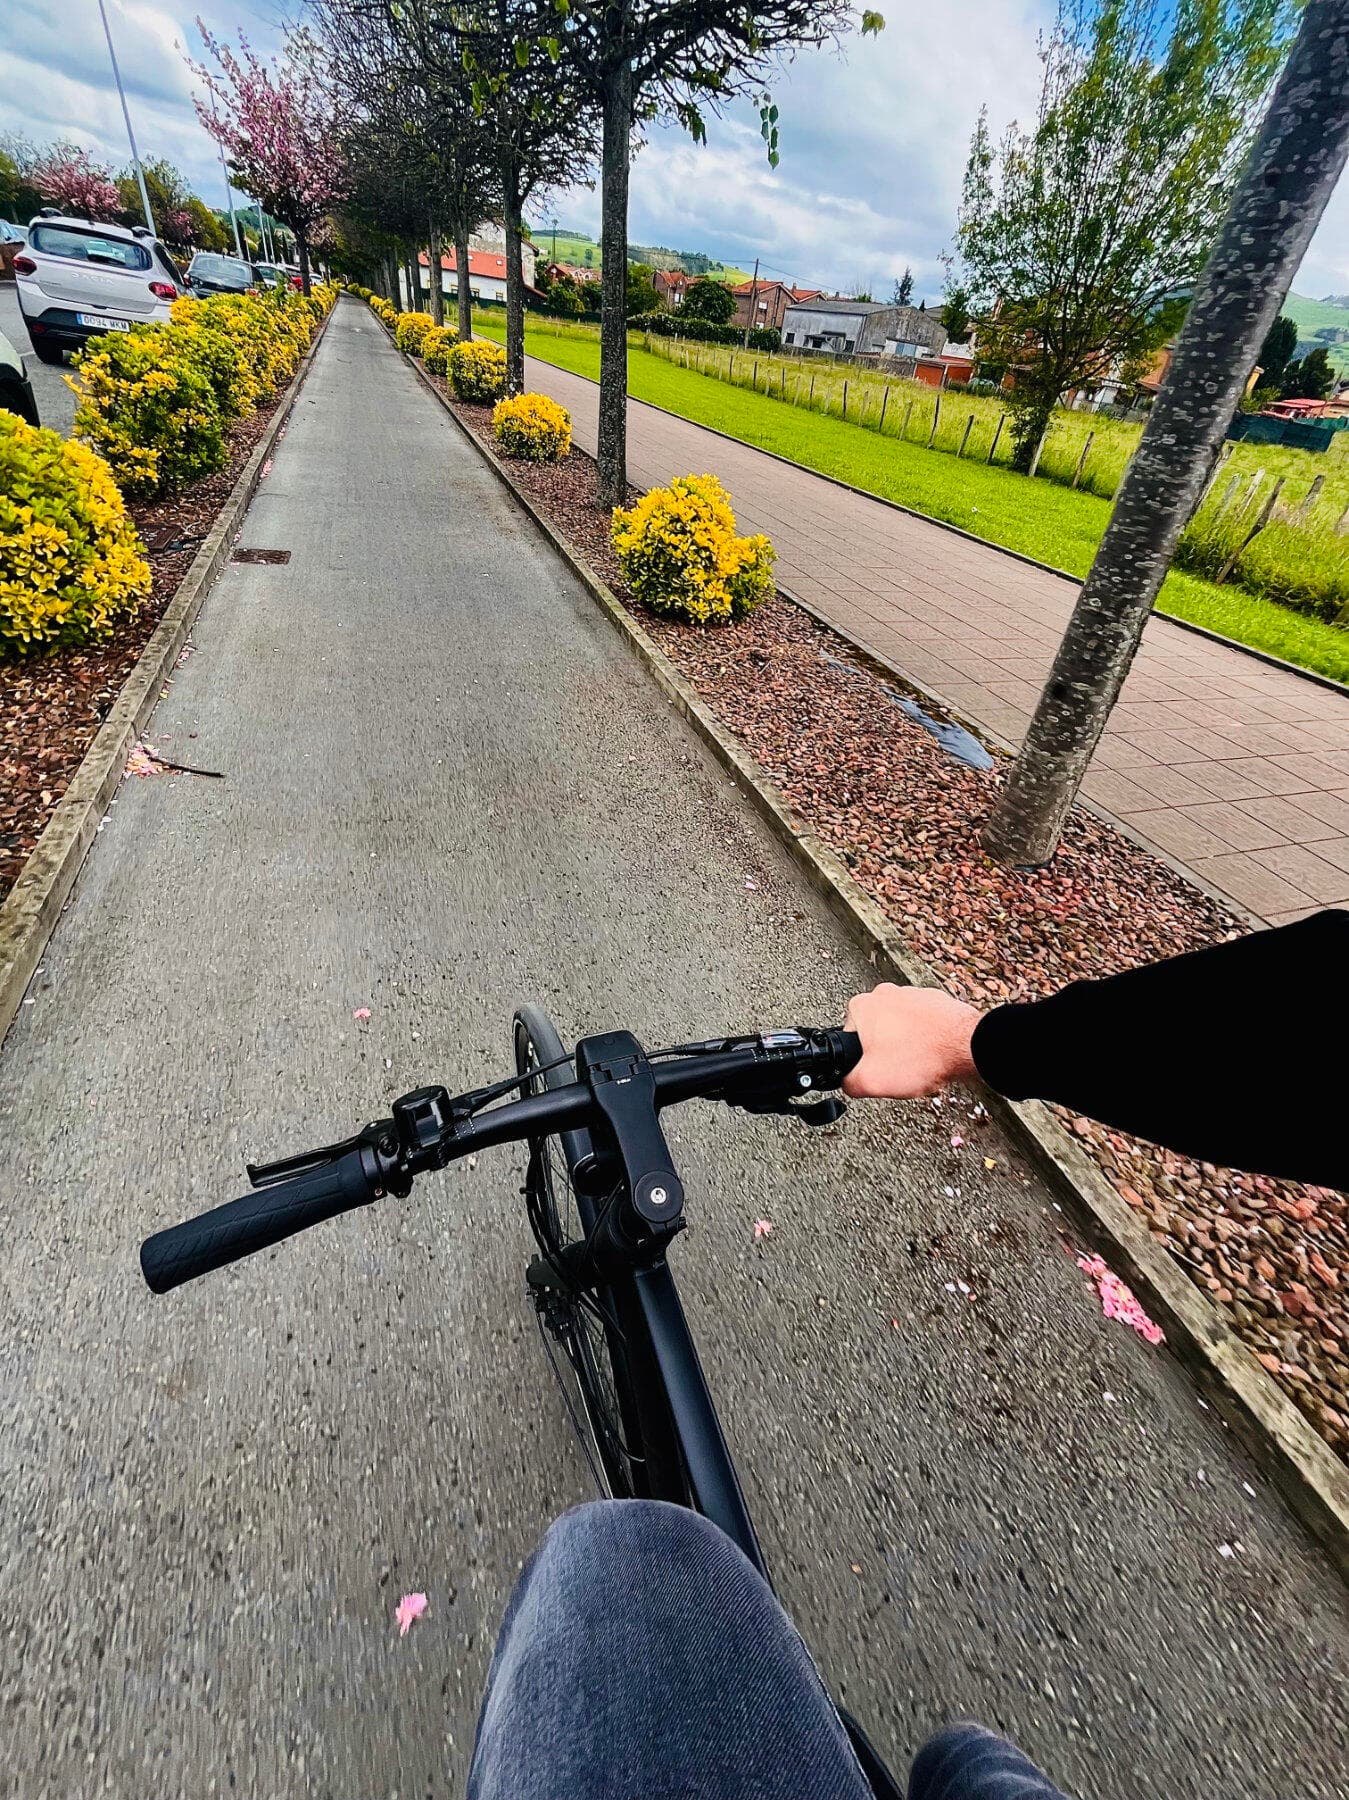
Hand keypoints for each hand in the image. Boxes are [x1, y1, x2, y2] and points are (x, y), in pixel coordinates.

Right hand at [842, 983, 981, 1100]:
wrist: (967, 1046)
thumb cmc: (923, 1056)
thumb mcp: (870, 1081)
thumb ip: (848, 1083)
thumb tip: (847, 1082)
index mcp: (862, 1006)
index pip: (850, 1039)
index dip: (862, 1060)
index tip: (878, 1069)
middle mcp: (885, 994)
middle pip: (876, 1033)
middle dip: (886, 1052)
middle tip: (899, 1068)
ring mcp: (913, 994)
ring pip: (900, 1029)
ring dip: (907, 1045)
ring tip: (919, 1062)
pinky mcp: (935, 1001)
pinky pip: (923, 1025)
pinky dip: (927, 1040)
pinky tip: (933, 1054)